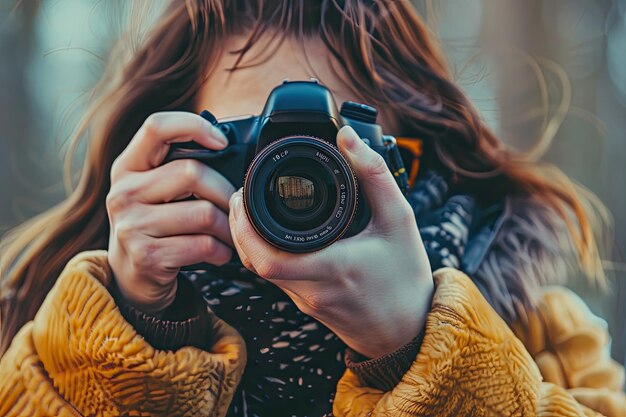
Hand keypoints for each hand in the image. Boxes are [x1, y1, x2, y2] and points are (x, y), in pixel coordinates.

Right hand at [106, 112, 235, 313]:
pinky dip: (222, 251)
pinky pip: (204, 244)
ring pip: (204, 213)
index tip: (222, 142)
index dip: (194, 126)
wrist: (131, 277)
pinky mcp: (148, 256)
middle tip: (233, 206)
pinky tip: (219, 253)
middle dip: (224, 191)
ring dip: (228, 226)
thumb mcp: (154, 191)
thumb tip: (231, 151)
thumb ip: (180, 167)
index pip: (156, 127)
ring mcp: (132, 226)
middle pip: (192, 173)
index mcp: (127, 167)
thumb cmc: (154, 226)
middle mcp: (123, 193)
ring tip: (228, 233)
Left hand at [229, 126, 433, 357]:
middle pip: (252, 262)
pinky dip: (266, 253)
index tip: (242, 194)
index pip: (266, 257)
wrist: (409, 329)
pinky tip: (274, 233)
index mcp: (332, 268)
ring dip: (249, 240)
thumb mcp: (399, 219)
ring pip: (261, 271)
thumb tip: (347, 136)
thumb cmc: (406, 276)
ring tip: (252, 208)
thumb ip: (374, 175)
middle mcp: (311, 289)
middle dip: (238, 228)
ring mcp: (306, 301)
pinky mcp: (308, 305)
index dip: (242, 227)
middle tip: (241, 196)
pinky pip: (276, 278)